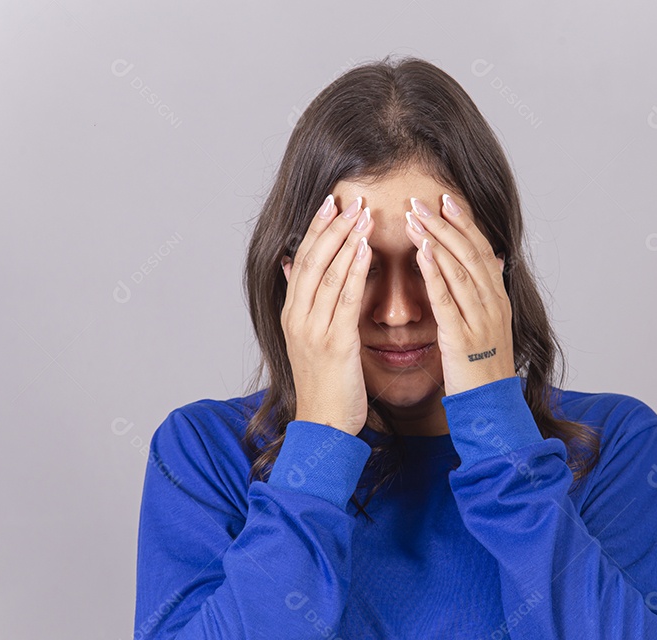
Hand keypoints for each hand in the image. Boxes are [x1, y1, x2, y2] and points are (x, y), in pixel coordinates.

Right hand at [280, 194, 373, 435]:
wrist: (325, 424)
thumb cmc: (325, 383)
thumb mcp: (308, 338)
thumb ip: (303, 301)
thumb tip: (291, 266)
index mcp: (292, 314)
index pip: (303, 260)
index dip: (317, 229)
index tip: (331, 202)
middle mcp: (297, 317)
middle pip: (312, 260)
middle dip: (331, 226)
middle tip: (350, 198)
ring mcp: (313, 329)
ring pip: (328, 274)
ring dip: (346, 240)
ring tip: (362, 213)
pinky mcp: (335, 343)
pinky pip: (344, 299)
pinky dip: (354, 270)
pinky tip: (366, 249)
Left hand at [405, 194, 513, 395]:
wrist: (492, 408)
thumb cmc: (483, 369)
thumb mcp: (490, 327)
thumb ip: (487, 295)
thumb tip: (493, 262)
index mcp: (498, 300)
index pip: (481, 251)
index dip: (464, 223)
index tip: (446, 200)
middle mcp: (493, 304)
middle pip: (470, 253)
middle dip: (446, 223)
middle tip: (422, 199)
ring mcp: (480, 320)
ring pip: (459, 269)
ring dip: (436, 239)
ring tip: (414, 216)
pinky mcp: (462, 337)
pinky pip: (447, 298)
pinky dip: (434, 271)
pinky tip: (421, 251)